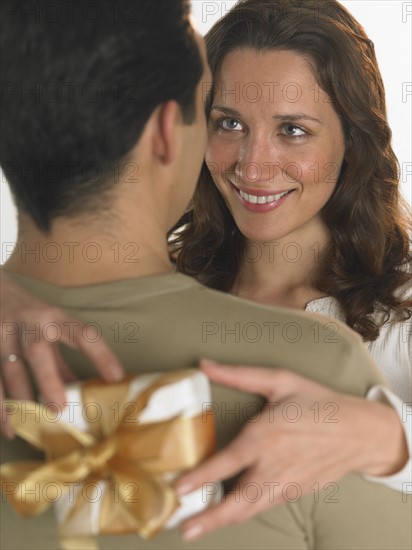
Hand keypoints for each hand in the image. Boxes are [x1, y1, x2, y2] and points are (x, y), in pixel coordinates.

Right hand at [1, 271, 123, 437]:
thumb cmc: (31, 315)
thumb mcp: (51, 329)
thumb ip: (63, 360)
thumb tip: (82, 393)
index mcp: (55, 318)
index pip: (83, 333)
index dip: (101, 354)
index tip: (116, 377)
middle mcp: (30, 324)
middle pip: (38, 351)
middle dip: (48, 380)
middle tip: (59, 408)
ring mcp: (3, 334)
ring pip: (9, 368)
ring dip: (18, 399)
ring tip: (26, 425)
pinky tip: (7, 425)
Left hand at [175, 359, 406, 540]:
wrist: (359, 431)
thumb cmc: (317, 402)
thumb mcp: (279, 380)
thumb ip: (239, 374)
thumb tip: (205, 364)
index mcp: (265, 436)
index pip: (227, 463)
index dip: (201, 478)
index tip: (178, 488)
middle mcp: (272, 466)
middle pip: (236, 502)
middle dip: (208, 519)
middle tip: (183, 528)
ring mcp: (285, 484)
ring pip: (249, 511)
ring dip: (221, 521)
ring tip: (196, 529)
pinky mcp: (294, 493)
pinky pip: (263, 506)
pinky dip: (243, 512)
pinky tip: (228, 511)